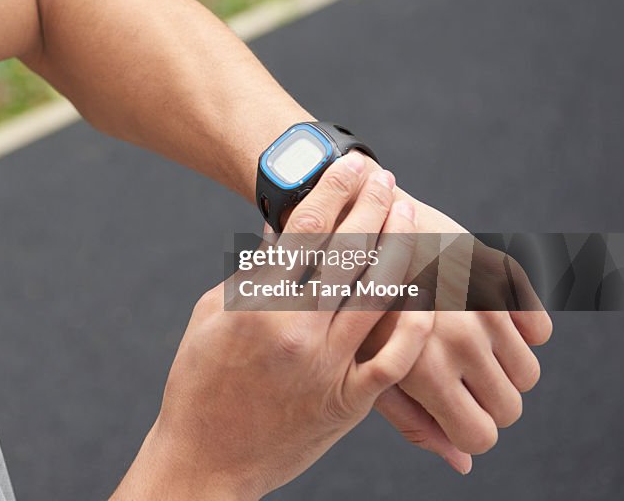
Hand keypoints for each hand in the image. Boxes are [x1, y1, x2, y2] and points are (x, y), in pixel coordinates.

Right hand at [113, 153, 432, 499]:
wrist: (206, 460)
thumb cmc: (198, 383)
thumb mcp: (209, 316)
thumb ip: (249, 274)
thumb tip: (280, 232)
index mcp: (256, 304)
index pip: (307, 229)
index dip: (335, 189)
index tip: (352, 164)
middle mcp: (296, 330)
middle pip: (349, 252)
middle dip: (372, 205)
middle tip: (385, 176)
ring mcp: (327, 367)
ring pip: (378, 295)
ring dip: (398, 248)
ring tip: (408, 214)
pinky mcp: (347, 403)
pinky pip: (394, 358)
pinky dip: (412, 322)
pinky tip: (425, 292)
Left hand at [365, 198, 552, 472]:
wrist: (358, 226)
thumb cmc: (353, 305)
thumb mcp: (366, 365)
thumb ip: (413, 419)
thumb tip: (463, 464)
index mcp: (420, 366)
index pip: (479, 435)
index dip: (467, 429)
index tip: (452, 412)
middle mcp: (458, 337)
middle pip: (510, 408)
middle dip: (487, 403)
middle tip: (458, 381)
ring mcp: (482, 303)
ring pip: (528, 372)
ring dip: (503, 369)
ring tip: (465, 348)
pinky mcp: (498, 273)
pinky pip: (539, 330)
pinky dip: (520, 332)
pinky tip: (483, 320)